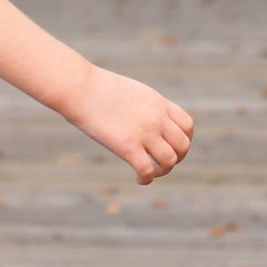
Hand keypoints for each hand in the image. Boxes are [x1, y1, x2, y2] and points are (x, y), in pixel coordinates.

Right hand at [65, 64, 192, 182]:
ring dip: (163, 171)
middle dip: (177, 158)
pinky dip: (146, 179)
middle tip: (161, 163)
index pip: (187, 126)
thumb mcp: (129, 92)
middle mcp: (156, 118)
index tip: (171, 146)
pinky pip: (147, 170)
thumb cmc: (96, 88)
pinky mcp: (128, 146)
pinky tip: (139, 179)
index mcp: (158, 103)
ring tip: (150, 172)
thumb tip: (140, 118)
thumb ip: (142, 106)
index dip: (184, 140)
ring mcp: (144, 132)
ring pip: (170, 160)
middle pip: (183, 145)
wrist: (79, 87)